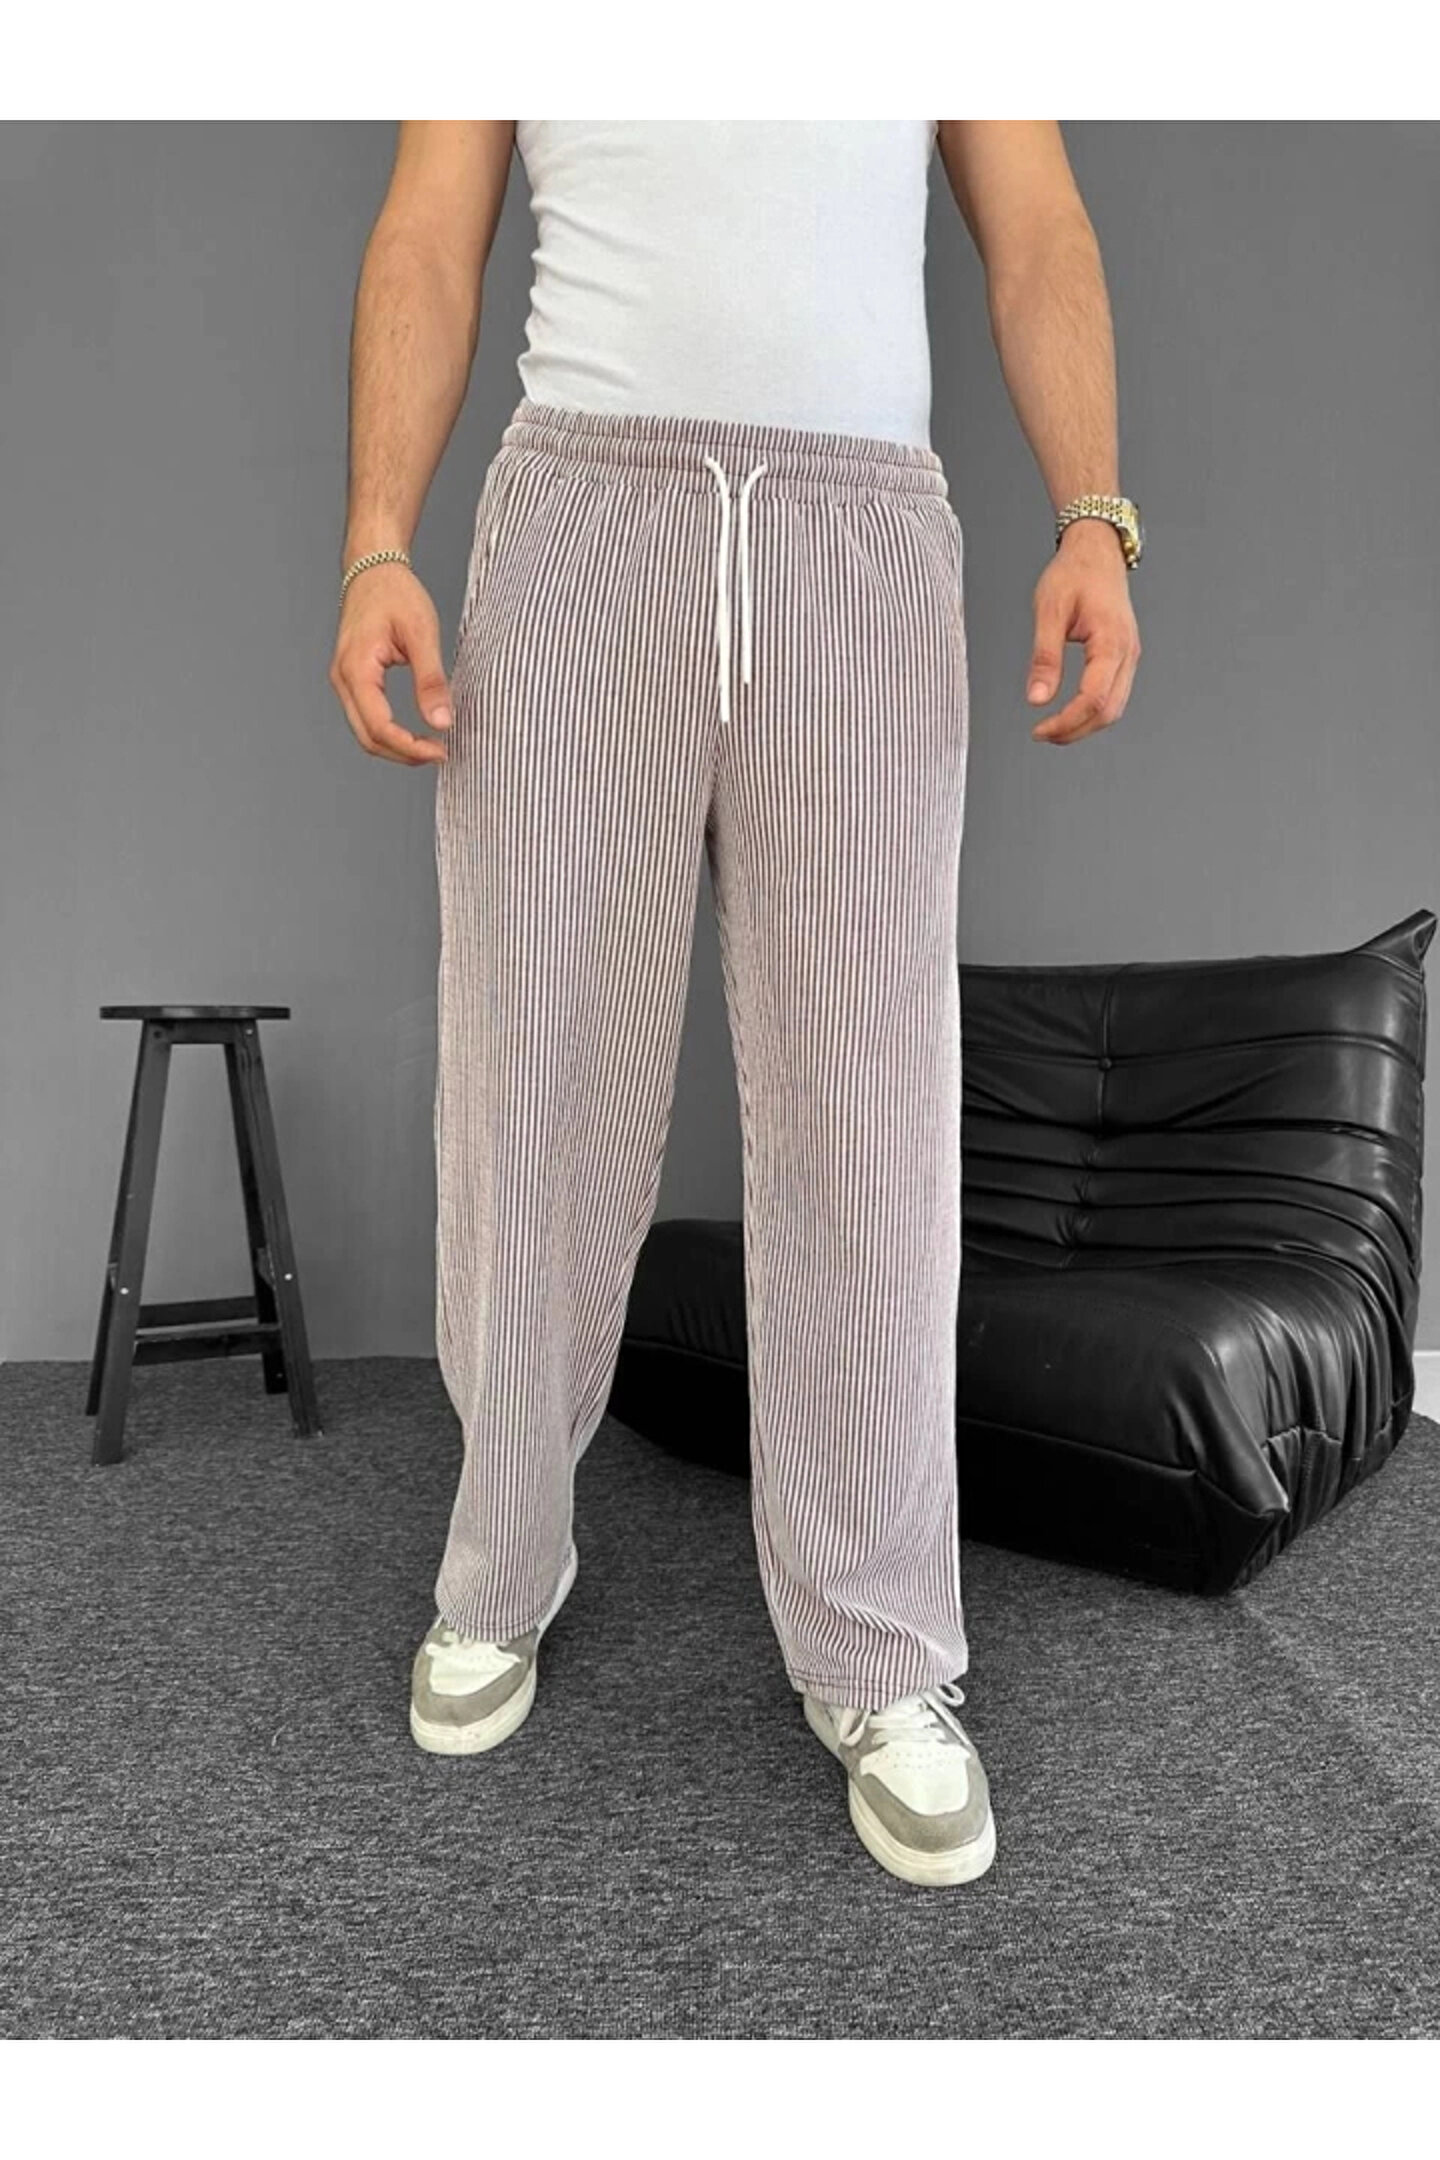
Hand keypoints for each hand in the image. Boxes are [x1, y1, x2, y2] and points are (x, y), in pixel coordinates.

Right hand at [328, 563, 452, 765]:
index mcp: (356, 669)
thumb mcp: (422, 633)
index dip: (410, 747)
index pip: (379, 727)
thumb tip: (441, 722)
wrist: (372, 568)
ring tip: (430, 746)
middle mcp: (343, 679)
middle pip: (368, 738)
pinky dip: (390, 732)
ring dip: (396, 747)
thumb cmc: (395, 593)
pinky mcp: (352, 679)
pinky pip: (366, 718)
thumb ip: (431, 680)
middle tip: (439, 753)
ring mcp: (344, 681)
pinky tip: (415, 732)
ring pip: (365, 733)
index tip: (441, 751)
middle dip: (404, 754)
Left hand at [1025, 520, 1141, 743]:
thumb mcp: (1049, 610)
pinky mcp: (1124, 656)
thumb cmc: (1075, 573)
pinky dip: (1093, 711)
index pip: (1093, 699)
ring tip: (1053, 728)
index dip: (1066, 722)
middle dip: (1075, 730)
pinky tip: (1069, 712)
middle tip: (1042, 734)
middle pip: (1108, 712)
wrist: (1097, 551)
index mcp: (1111, 641)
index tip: (1039, 729)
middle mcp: (1127, 652)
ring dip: (1084, 725)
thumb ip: (1044, 657)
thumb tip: (1036, 698)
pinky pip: (1114, 695)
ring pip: (1115, 708)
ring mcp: (1129, 656)